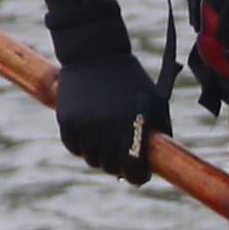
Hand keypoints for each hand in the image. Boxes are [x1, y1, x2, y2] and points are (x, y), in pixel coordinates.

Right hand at [52, 51, 169, 179]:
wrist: (96, 53)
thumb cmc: (131, 80)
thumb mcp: (155, 100)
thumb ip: (161, 130)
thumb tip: (162, 161)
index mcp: (133, 122)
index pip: (134, 167)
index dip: (138, 177)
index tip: (140, 175)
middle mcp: (108, 126)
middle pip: (112, 167)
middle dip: (120, 167)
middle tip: (123, 158)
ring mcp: (85, 124)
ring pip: (92, 160)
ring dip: (101, 157)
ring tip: (107, 143)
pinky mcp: (67, 120)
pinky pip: (74, 148)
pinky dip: (82, 147)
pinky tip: (90, 135)